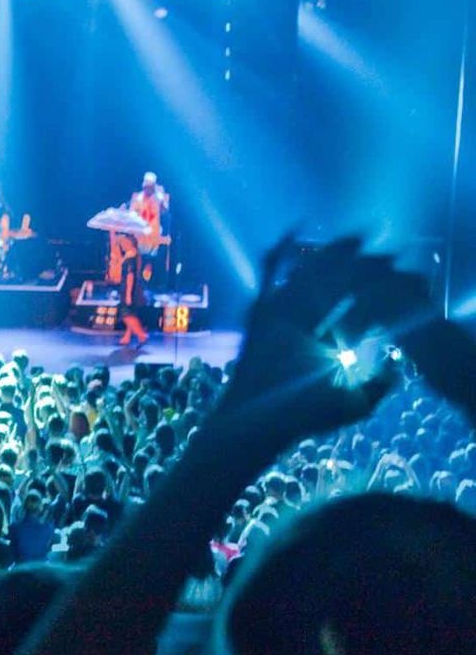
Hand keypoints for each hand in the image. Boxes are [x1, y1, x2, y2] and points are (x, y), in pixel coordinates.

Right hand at [220, 236, 408, 453]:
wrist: (257, 423)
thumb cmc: (301, 420)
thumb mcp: (351, 405)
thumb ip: (376, 388)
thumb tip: (399, 368)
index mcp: (320, 344)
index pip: (351, 310)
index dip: (373, 293)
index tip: (393, 278)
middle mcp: (299, 328)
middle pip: (333, 289)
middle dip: (358, 270)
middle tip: (382, 253)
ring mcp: (278, 320)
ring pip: (308, 279)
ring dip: (331, 257)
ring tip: (356, 239)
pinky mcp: (259, 316)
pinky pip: (268, 280)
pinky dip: (277, 256)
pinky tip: (295, 231)